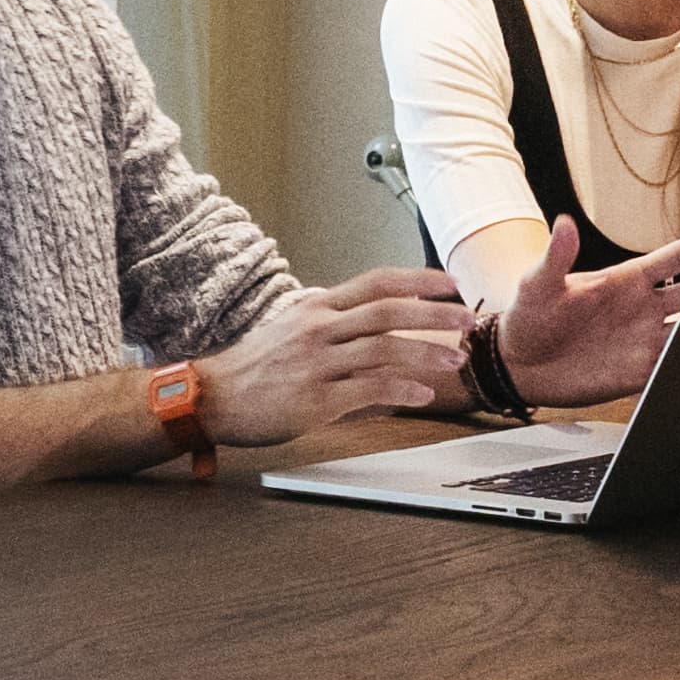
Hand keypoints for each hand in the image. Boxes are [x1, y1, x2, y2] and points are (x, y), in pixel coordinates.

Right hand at [205, 267, 479, 445]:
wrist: (212, 396)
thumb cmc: (255, 365)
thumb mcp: (293, 327)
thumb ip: (333, 320)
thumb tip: (370, 318)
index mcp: (317, 306)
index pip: (377, 282)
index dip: (419, 280)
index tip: (451, 283)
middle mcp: (318, 328)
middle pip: (387, 311)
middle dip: (435, 314)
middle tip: (468, 319)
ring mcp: (316, 364)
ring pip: (383, 349)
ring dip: (425, 353)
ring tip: (454, 360)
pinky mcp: (313, 400)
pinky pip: (367, 390)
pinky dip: (400, 391)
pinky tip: (421, 395)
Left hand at [493, 218, 679, 404]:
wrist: (517, 365)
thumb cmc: (528, 316)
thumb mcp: (537, 283)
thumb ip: (556, 257)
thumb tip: (563, 224)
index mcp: (627, 280)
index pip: (678, 259)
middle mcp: (644, 308)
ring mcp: (645, 340)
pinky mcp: (640, 373)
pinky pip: (676, 367)